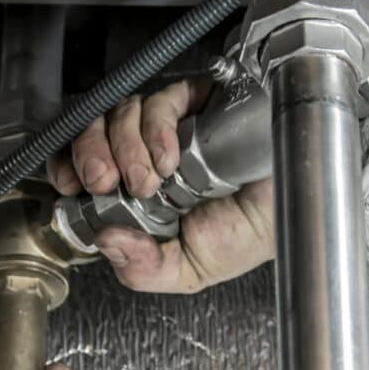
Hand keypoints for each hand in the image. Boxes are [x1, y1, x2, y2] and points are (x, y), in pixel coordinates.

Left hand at [48, 80, 274, 293]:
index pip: (87, 164)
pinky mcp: (197, 103)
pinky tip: (171, 157)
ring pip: (122, 112)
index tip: (69, 184)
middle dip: (89, 153)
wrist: (299, 210)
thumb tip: (106, 242)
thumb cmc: (252, 234)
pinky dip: (157, 128)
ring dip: (124, 145)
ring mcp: (171, 127)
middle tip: (104, 181)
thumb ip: (145, 268)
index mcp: (138, 191)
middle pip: (94, 130)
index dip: (69, 165)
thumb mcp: (189, 270)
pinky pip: (162, 100)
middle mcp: (148, 154)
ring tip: (149, 180)